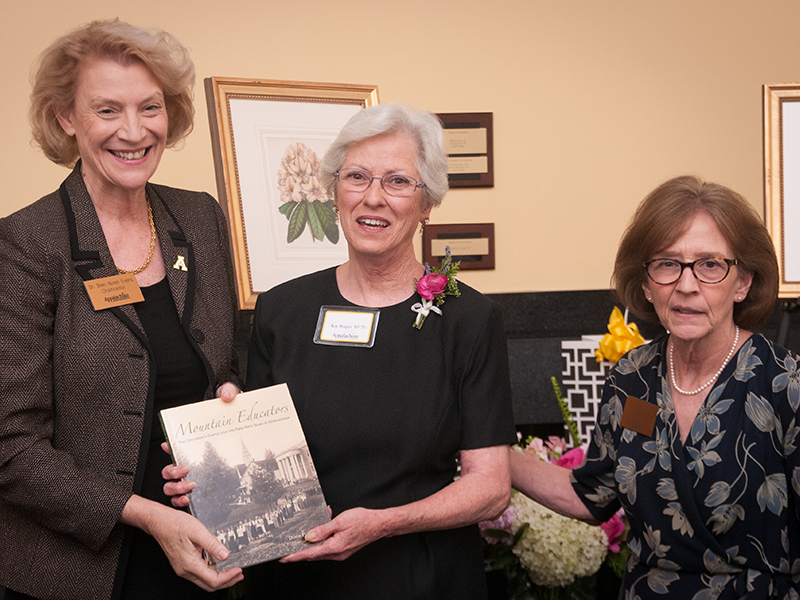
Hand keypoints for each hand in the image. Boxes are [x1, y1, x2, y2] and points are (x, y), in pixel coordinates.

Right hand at [121, 496, 243, 590]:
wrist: (159, 522)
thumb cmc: (175, 524)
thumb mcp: (198, 531)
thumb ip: (213, 545)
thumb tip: (225, 555)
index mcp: (190, 564)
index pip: (213, 580)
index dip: (228, 577)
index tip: (238, 570)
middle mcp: (185, 570)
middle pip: (209, 585)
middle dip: (226, 581)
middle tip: (239, 574)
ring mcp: (182, 568)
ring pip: (204, 581)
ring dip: (219, 577)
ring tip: (231, 570)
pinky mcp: (182, 563)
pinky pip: (198, 573)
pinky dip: (210, 572)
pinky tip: (218, 564)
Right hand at [161, 384, 238, 506]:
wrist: (246, 433)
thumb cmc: (232, 419)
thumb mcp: (231, 401)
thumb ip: (228, 392)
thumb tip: (226, 395)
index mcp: (192, 442)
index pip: (173, 445)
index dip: (168, 446)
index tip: (169, 446)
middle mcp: (188, 461)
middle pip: (167, 470)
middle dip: (172, 472)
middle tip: (187, 469)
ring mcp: (191, 478)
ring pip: (169, 487)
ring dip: (175, 489)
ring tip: (191, 486)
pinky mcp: (199, 491)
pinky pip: (179, 501)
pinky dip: (180, 503)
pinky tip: (189, 500)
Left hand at [279, 507, 384, 562]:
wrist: (379, 524)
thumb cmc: (362, 521)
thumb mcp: (339, 521)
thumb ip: (322, 529)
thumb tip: (308, 537)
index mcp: (334, 547)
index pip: (309, 554)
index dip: (295, 556)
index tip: (283, 558)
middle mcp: (337, 553)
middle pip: (313, 554)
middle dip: (300, 551)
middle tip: (287, 549)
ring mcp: (340, 553)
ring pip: (320, 550)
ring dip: (312, 542)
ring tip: (308, 531)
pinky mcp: (343, 549)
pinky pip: (328, 546)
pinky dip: (322, 539)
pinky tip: (323, 528)